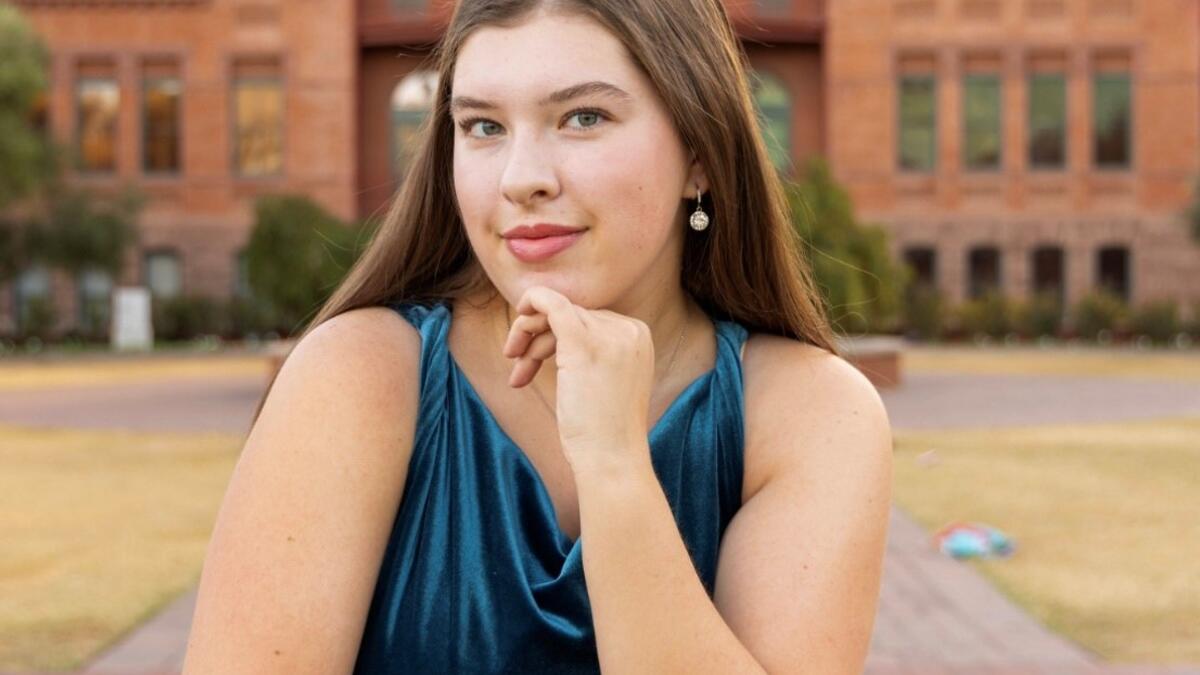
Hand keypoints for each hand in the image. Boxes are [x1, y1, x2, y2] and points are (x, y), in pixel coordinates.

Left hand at [502, 286, 654, 472]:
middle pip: (572, 314)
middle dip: (538, 338)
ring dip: (528, 334)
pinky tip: (520, 309)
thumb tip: (553, 334)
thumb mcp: (606, 382)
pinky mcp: (583, 343)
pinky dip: (533, 300)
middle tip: (518, 366)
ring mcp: (609, 334)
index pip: (589, 318)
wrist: (612, 459)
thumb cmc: (604, 431)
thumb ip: (593, 354)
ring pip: (557, 311)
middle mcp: (629, 329)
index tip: (533, 362)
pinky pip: (552, 302)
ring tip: (517, 370)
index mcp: (639, 336)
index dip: (555, 336)